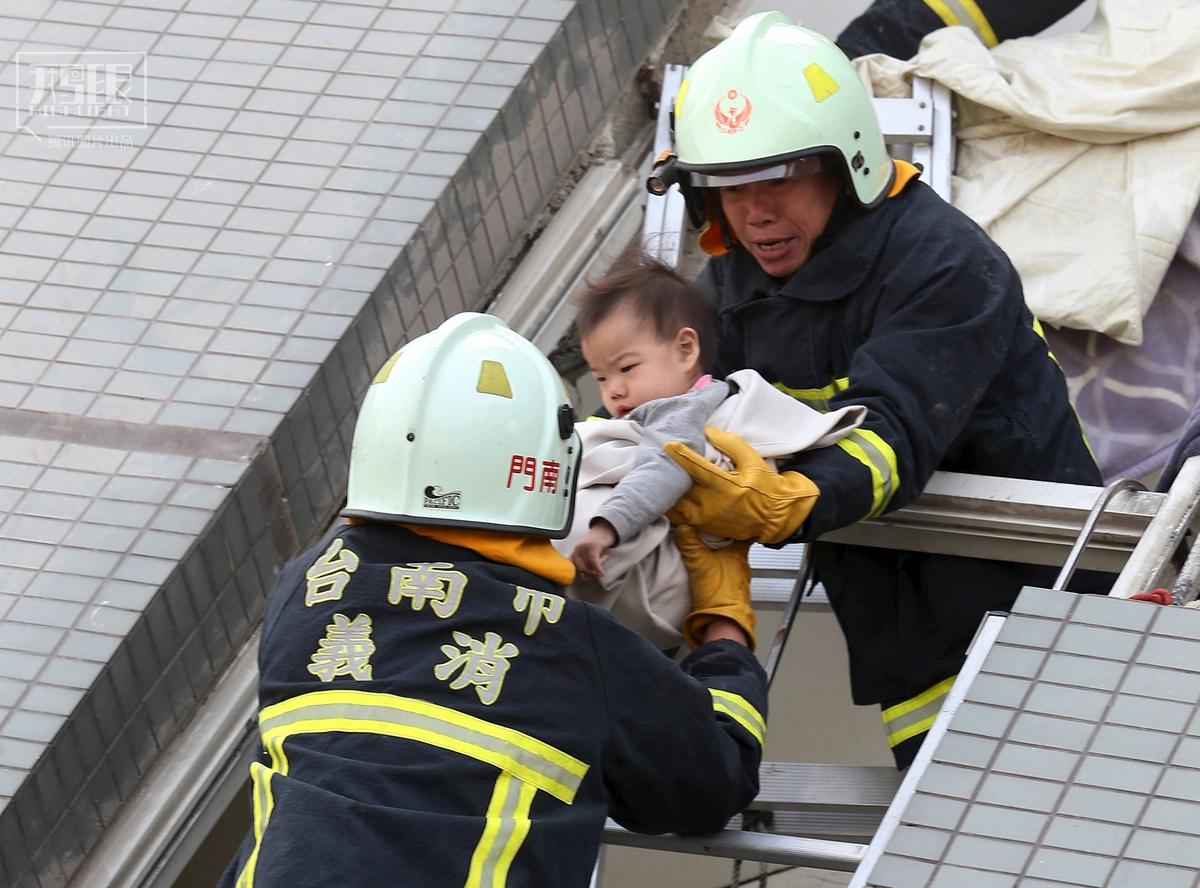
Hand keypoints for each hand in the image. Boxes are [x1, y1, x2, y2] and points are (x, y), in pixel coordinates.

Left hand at [571, 520, 617, 579]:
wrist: (604, 529)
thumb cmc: (596, 543)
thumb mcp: (588, 554)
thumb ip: (586, 564)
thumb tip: (585, 578)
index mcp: (574, 552)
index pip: (574, 567)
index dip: (580, 573)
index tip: (586, 577)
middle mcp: (577, 549)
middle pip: (581, 568)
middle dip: (590, 572)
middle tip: (598, 571)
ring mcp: (584, 547)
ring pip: (589, 565)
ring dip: (597, 568)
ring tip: (604, 558)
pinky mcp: (593, 546)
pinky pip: (594, 561)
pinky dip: (598, 568)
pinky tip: (602, 572)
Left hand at [665, 426, 819, 543]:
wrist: (776, 517)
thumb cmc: (766, 486)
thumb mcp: (753, 461)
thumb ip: (730, 444)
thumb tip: (708, 430)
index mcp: (728, 486)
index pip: (699, 469)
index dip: (682, 456)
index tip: (668, 444)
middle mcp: (714, 504)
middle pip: (681, 487)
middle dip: (667, 473)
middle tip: (656, 458)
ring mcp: (706, 517)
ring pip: (675, 503)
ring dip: (665, 490)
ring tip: (656, 475)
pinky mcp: (702, 525)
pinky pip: (678, 515)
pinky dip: (669, 503)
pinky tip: (664, 492)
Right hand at [675, 525, 754, 649]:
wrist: (723, 620)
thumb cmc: (718, 592)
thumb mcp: (699, 562)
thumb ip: (689, 543)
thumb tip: (682, 527)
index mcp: (740, 554)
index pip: (742, 532)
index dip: (734, 523)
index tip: (725, 518)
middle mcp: (742, 565)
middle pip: (735, 546)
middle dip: (724, 538)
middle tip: (710, 530)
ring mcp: (738, 579)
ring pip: (730, 560)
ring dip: (720, 554)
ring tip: (706, 547)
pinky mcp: (731, 590)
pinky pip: (725, 572)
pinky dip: (718, 567)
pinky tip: (708, 567)